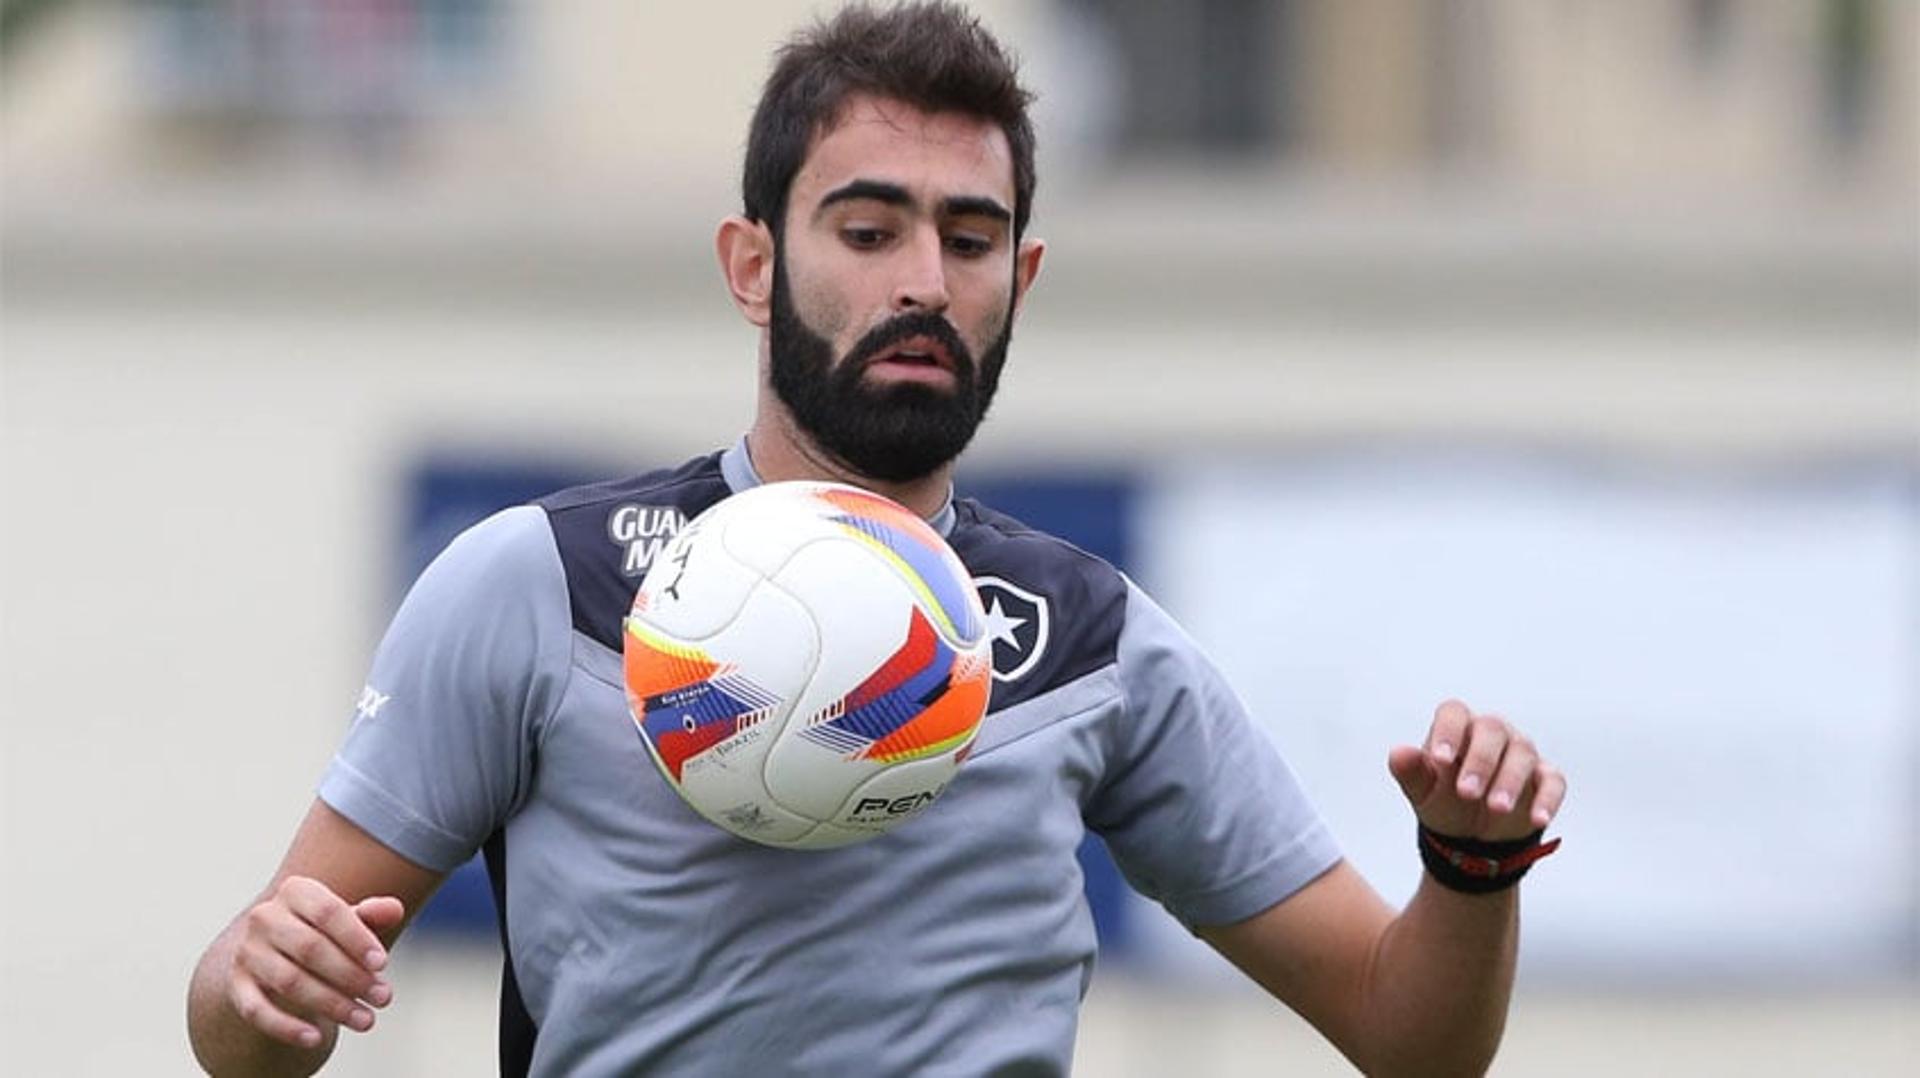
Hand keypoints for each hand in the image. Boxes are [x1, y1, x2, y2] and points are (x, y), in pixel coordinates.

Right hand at [225, 875, 404, 1047]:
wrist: (276, 952)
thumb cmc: (325, 933)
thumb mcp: (348, 921)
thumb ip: (371, 915)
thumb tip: (394, 910)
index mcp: (296, 891)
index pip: (328, 912)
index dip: (357, 938)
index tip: (383, 964)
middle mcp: (265, 917)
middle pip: (310, 949)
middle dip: (351, 976)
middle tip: (384, 998)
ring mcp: (247, 952)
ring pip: (289, 981)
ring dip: (331, 1004)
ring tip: (365, 1020)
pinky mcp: (237, 986)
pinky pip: (257, 1010)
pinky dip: (286, 1027)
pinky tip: (316, 1039)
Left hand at [1388, 700, 1565, 841]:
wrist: (1471, 834)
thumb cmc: (1444, 800)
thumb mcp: (1423, 792)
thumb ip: (1410, 772)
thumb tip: (1398, 752)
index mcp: (1457, 728)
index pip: (1454, 713)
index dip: (1448, 732)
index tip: (1440, 759)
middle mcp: (1491, 734)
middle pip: (1492, 729)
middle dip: (1480, 761)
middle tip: (1466, 793)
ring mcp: (1520, 754)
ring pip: (1522, 753)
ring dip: (1509, 781)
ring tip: (1496, 809)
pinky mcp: (1544, 778)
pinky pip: (1553, 781)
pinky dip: (1547, 799)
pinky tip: (1537, 819)